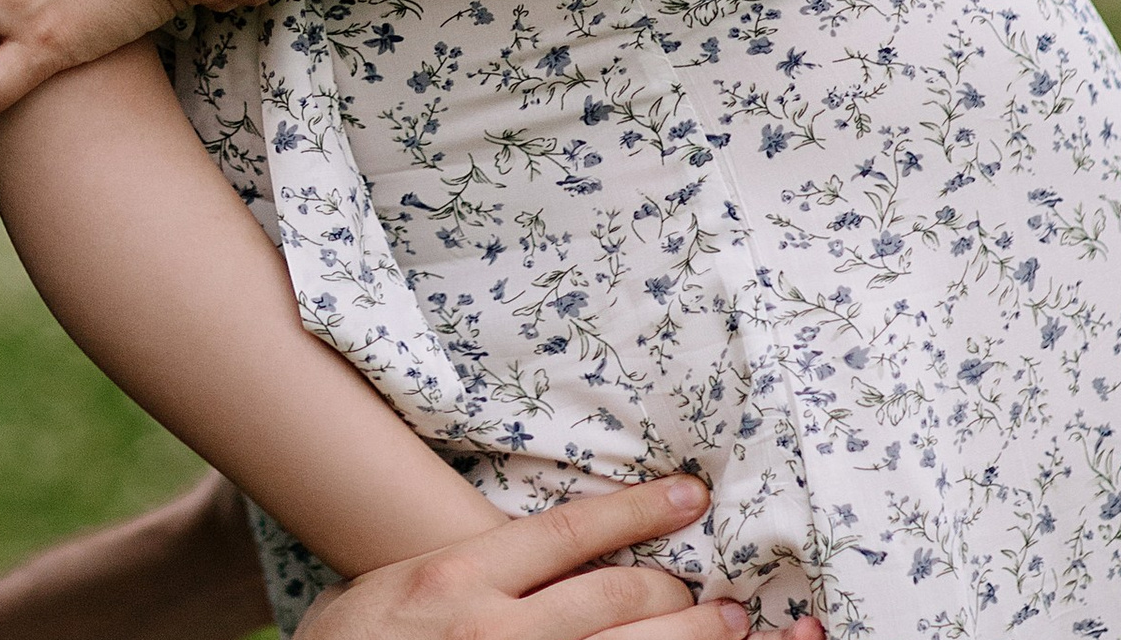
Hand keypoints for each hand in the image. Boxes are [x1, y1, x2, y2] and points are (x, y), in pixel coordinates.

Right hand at [302, 476, 823, 639]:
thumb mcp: (392, 587)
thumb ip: (455, 566)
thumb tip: (512, 545)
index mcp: (460, 575)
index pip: (571, 531)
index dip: (640, 510)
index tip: (690, 495)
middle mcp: (497, 630)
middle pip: (617, 596)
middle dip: (679, 589)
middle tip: (718, 588)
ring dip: (691, 636)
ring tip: (728, 625)